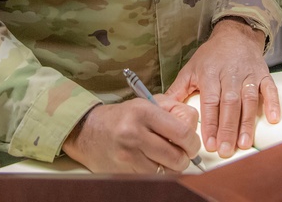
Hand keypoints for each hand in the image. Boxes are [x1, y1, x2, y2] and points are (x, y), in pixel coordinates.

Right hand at [62, 95, 200, 173]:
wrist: (88, 130)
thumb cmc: (123, 116)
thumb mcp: (147, 103)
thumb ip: (173, 109)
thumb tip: (194, 125)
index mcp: (144, 112)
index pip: (183, 132)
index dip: (193, 142)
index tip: (191, 143)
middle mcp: (135, 133)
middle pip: (177, 157)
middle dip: (185, 158)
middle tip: (182, 153)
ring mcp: (128, 155)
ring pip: (166, 171)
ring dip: (171, 167)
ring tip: (166, 157)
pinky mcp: (123, 170)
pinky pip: (152, 177)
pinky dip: (157, 173)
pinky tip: (152, 163)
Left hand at [166, 18, 280, 157]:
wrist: (235, 34)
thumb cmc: (211, 54)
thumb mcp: (191, 68)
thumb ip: (178, 90)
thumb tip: (162, 108)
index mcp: (210, 73)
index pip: (210, 101)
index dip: (210, 123)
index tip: (209, 142)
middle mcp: (230, 74)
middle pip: (229, 104)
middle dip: (227, 129)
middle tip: (225, 150)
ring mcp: (248, 74)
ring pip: (249, 100)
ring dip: (247, 123)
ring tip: (244, 144)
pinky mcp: (263, 74)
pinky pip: (269, 89)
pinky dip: (272, 103)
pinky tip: (273, 119)